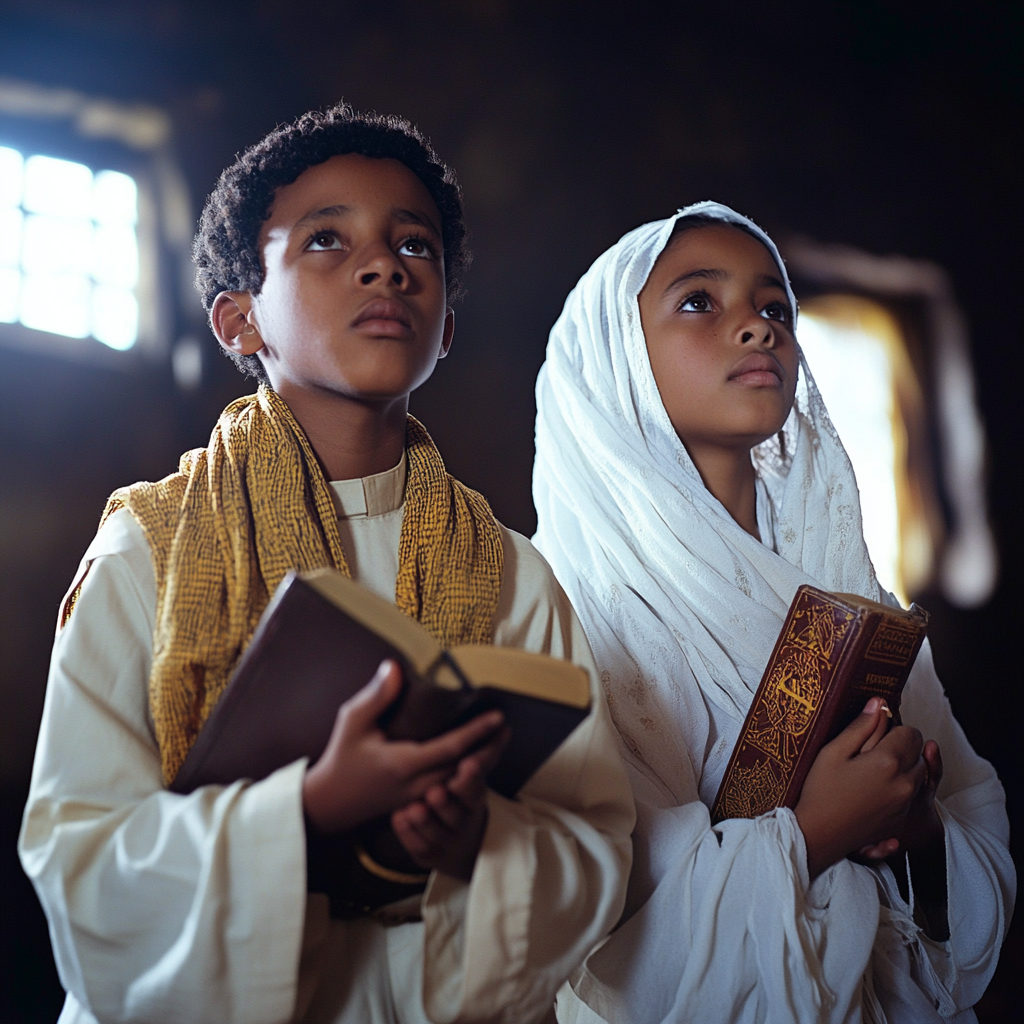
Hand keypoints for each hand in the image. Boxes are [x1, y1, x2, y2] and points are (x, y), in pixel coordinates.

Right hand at [302, 660, 504, 833]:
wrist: (329, 802)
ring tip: (500, 740)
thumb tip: (396, 666)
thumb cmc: (341, 757)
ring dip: (484, 762)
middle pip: (465, 770)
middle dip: (490, 749)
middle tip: (508, 728)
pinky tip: (479, 759)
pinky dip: (469, 774)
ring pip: (461, 782)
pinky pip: (452, 789)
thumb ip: (376, 695)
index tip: (498, 716)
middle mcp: (418, 784)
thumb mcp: (352, 722)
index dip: (477, 732)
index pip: (451, 748)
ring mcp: (420, 797)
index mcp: (404, 764)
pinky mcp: (419, 802)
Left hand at [392, 724, 509, 881]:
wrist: (463, 845)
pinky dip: (408, 833)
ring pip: (435, 833)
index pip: (476, 786)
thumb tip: (503, 722)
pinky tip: (399, 817)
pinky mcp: (428, 855)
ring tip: (414, 808)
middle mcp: (463, 820)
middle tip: (435, 792)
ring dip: (425, 820)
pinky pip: (417, 847)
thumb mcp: (475, 777)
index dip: (473, 776)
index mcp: (475, 798)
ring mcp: (446, 840)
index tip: (467, 764)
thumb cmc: (461, 797)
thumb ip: (482, 754)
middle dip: (446, 804)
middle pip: (457, 814)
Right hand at [795, 697, 926, 879]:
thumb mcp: (833, 752)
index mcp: (888, 762)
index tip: (875, 731)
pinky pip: (911, 793)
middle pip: (918, 752)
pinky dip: (900, 786)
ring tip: (872, 769)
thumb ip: (860, 726)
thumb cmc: (821, 791)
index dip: (894, 727)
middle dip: (901, 746)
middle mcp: (904, 782)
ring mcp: (905, 803)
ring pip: (918, 773)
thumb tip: (878, 703)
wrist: (819, 835)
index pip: (911, 732)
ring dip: (904, 766)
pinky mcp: (902, 818)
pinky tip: (874, 788)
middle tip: (870, 750)